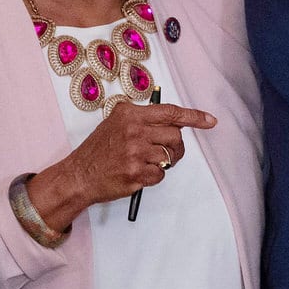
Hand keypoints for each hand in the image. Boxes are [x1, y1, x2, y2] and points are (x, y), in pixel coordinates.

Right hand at [27, 99, 216, 228]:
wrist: (78, 175)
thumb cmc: (99, 150)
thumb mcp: (116, 123)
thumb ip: (143, 120)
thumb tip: (174, 122)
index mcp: (130, 114)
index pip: (170, 112)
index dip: (194, 116)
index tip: (210, 121)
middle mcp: (133, 130)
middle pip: (175, 137)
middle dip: (175, 148)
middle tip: (166, 154)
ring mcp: (135, 152)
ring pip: (170, 156)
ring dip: (164, 162)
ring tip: (147, 163)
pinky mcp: (136, 173)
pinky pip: (161, 174)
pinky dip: (154, 176)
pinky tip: (138, 174)